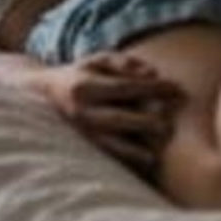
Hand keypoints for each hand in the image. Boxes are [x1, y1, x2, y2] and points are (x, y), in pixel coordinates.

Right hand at [41, 52, 185, 176]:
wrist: (42, 97)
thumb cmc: (79, 75)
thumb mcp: (96, 61)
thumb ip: (123, 62)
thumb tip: (151, 72)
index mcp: (85, 87)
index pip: (126, 88)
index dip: (154, 88)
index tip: (178, 88)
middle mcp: (81, 111)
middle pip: (120, 119)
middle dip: (148, 122)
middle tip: (172, 123)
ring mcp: (82, 132)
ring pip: (113, 144)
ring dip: (138, 148)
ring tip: (160, 148)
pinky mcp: (84, 146)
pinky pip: (110, 156)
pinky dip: (129, 158)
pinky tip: (149, 159)